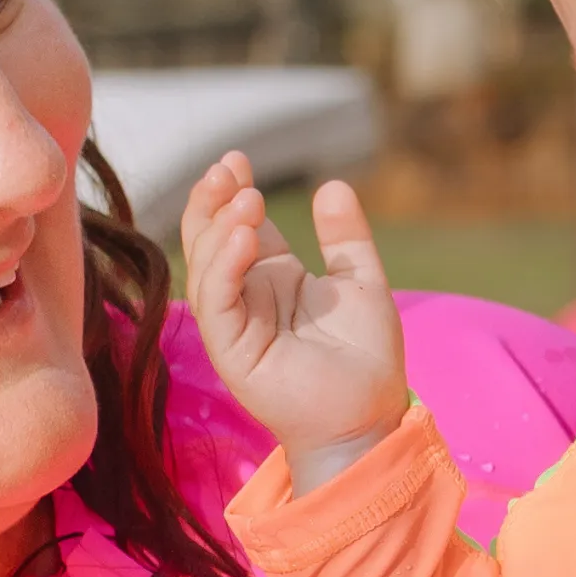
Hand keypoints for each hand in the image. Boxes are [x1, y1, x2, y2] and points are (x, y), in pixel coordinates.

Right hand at [180, 154, 409, 491]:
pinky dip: (225, 267)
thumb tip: (333, 186)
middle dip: (212, 202)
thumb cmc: (367, 359)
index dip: (233, 194)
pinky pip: (216, 304)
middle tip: (227, 167)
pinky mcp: (231, 352)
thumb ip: (345, 238)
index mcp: (273, 280)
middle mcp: (247, 299)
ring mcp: (235, 326)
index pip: (239, 228)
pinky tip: (244, 238)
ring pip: (206, 269)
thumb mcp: (361, 283)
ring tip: (246, 198)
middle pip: (211, 242)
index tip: (238, 160)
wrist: (370, 416)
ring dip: (220, 229)